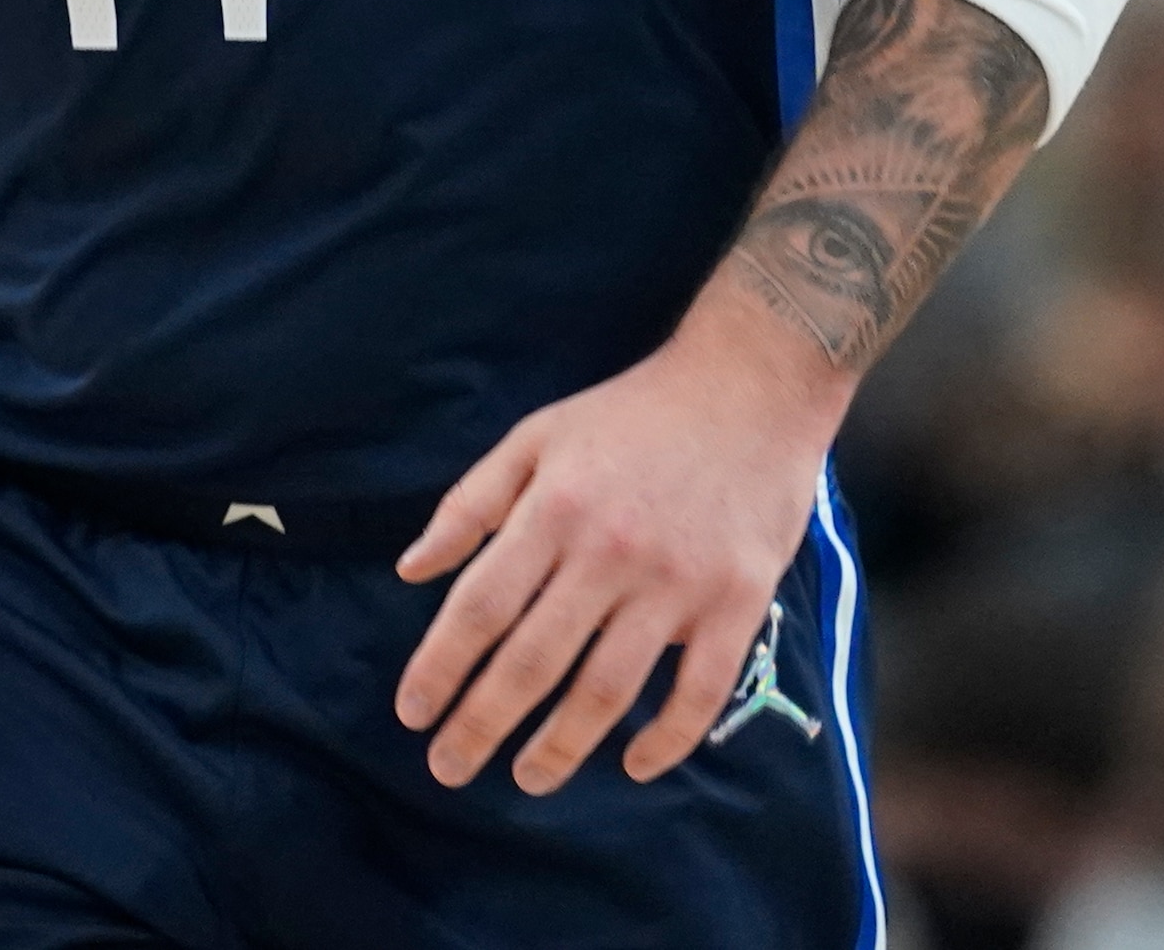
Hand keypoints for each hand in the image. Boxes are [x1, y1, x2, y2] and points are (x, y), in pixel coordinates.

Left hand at [391, 318, 837, 794]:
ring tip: (527, 778)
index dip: (440, 667)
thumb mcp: (536, 436)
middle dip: (481, 724)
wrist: (752, 384)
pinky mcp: (737, 601)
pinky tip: (634, 764)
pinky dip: (666, 739)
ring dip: (560, 745)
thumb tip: (410, 570)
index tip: (412, 712)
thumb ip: (470, 505)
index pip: (480, 608)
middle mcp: (609, 553)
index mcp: (554, 509)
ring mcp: (677, 583)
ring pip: (607, 689)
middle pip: (533, 661)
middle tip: (448, 768)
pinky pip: (699, 691)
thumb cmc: (632, 413)